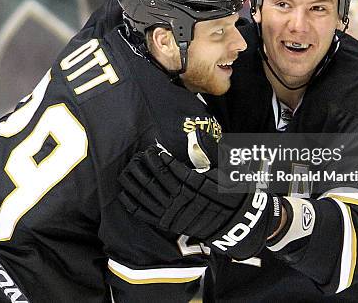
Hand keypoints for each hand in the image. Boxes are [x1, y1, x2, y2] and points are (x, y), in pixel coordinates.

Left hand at [118, 145, 283, 259]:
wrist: (233, 222)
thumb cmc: (228, 192)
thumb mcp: (224, 169)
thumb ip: (208, 150)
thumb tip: (195, 132)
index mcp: (194, 183)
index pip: (169, 167)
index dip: (158, 157)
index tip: (153, 149)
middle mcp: (181, 198)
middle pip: (155, 179)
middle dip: (144, 165)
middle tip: (138, 155)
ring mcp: (173, 212)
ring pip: (146, 195)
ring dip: (134, 181)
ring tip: (129, 168)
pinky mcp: (168, 223)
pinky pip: (145, 214)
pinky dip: (132, 203)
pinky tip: (124, 193)